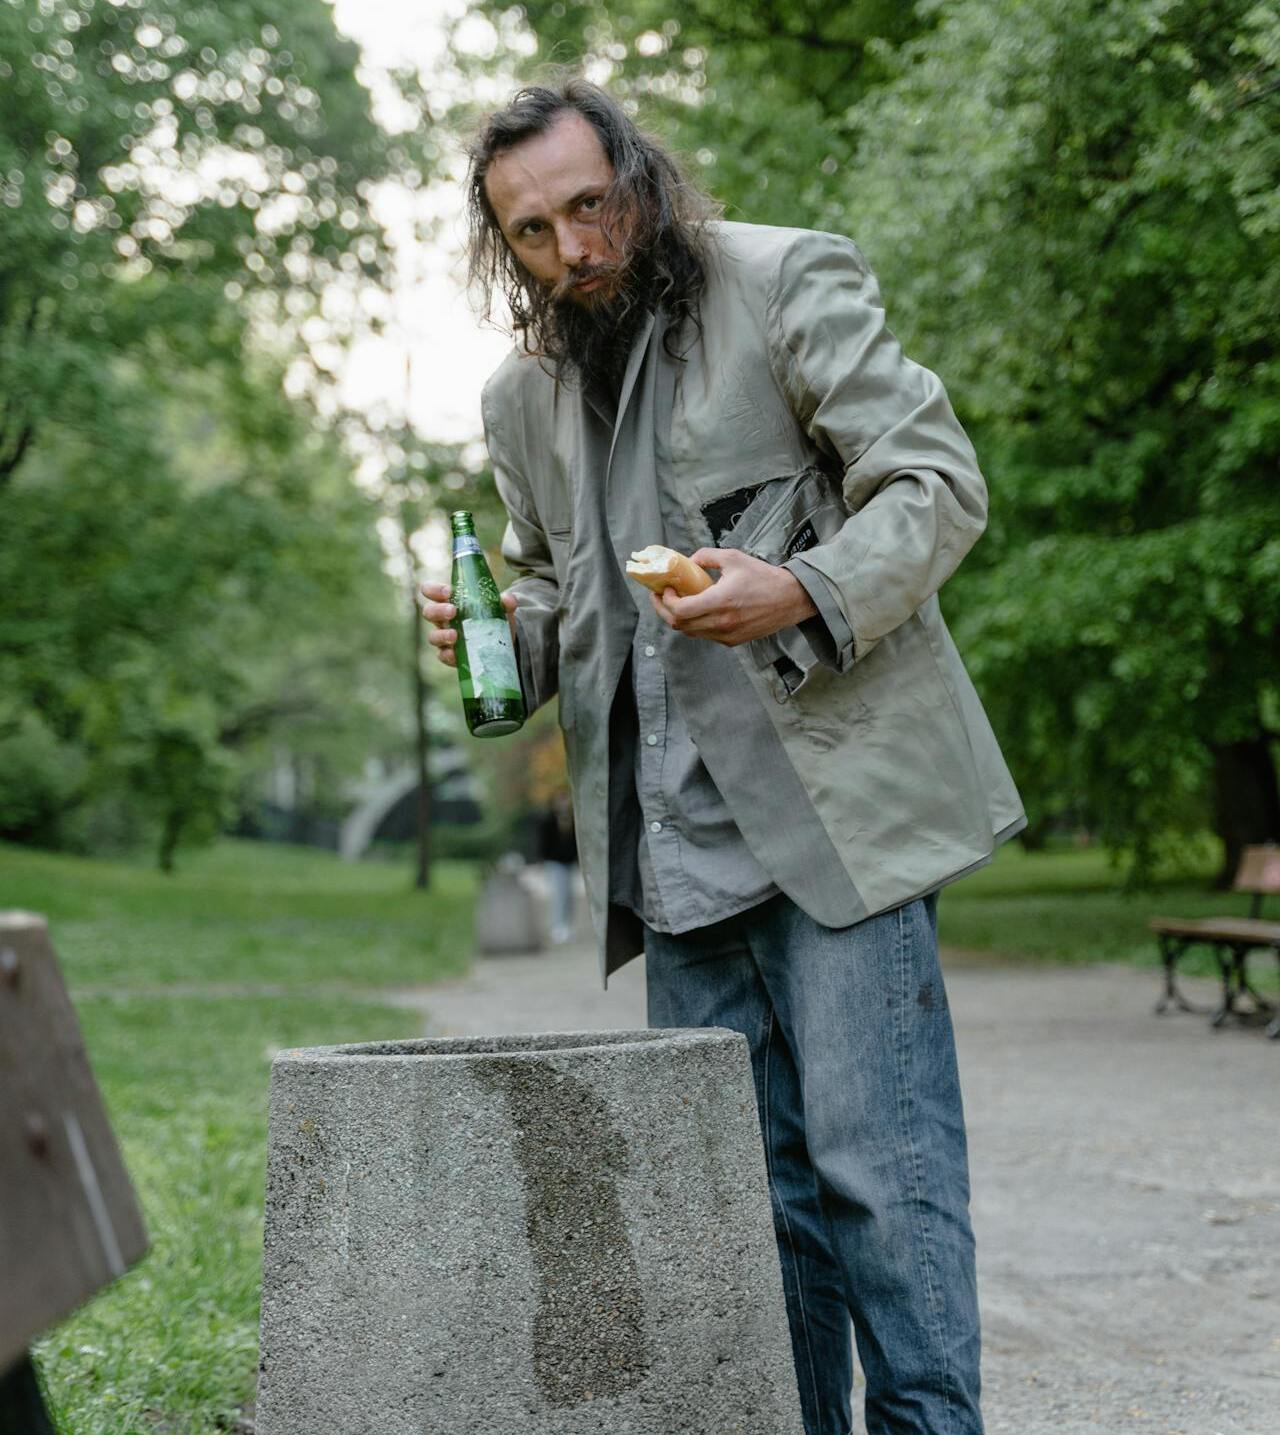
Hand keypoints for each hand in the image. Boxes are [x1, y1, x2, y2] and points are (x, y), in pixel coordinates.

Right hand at [419, 582, 517, 668]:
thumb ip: (505, 602)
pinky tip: (454, 654)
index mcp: (449, 601)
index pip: (431, 591)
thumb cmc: (491, 617)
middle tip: (453, 611)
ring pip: (433, 636)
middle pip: (429, 612)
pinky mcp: (450, 655)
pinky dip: (447, 655)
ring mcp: (444, 638)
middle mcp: (442, 619)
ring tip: (455, 635)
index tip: (448, 592)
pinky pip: (442, 655)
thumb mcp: (500, 608)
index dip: (434, 590)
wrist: (500, 642)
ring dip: (441, 635)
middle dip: (438, 610)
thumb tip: (509, 599)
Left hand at [649, 548, 816, 646]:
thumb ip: (707, 556)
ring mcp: (727, 635)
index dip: (665, 601)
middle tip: (661, 597)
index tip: (665, 588)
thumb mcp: (734, 558)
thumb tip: (688, 560)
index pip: (680, 610)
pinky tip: (698, 611)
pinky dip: (696, 624)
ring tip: (678, 602)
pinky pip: (705, 636)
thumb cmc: (763, 577)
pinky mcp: (733, 641)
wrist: (791, 599)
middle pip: (679, 625)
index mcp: (720, 601)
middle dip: (664, 610)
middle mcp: (721, 623)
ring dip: (679, 618)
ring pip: (690, 632)